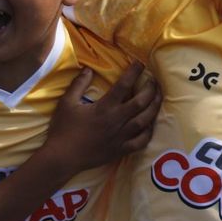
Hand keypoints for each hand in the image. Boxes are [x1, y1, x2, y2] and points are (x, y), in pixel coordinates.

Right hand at [43, 63, 160, 171]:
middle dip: (150, 89)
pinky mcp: (121, 150)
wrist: (62, 158)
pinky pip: (141, 142)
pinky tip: (150, 125)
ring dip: (154, 108)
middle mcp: (116, 121)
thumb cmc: (63, 129)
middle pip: (140, 102)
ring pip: (145, 121)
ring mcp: (121, 137)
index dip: (134, 72)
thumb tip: (88, 69)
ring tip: (158, 98)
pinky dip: (149, 132)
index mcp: (104, 108)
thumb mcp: (66, 102)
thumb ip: (78, 84)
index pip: (123, 85)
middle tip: (155, 80)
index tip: (140, 63)